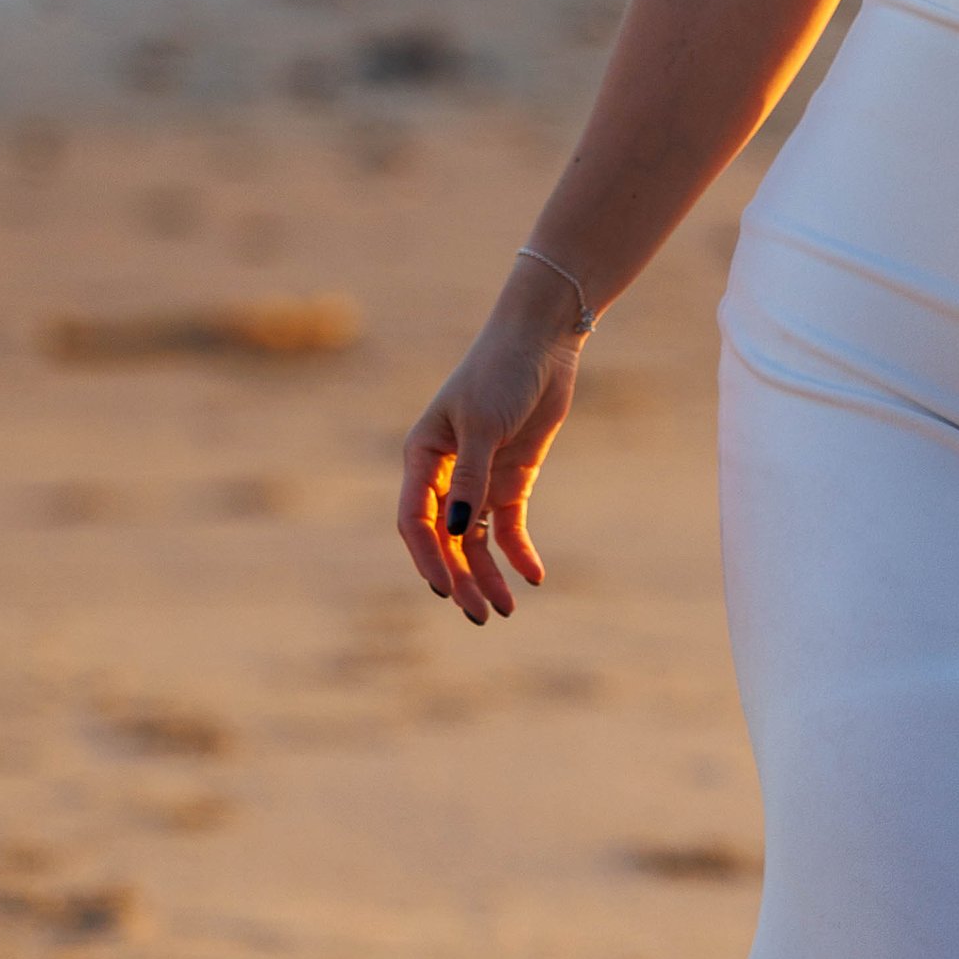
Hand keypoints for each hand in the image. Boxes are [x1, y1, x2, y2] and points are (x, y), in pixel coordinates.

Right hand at [396, 266, 585, 626]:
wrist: (542, 342)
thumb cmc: (501, 372)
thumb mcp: (484, 424)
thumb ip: (472, 478)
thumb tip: (459, 533)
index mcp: (422, 457)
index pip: (416, 520)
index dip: (429, 558)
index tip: (447, 590)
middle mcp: (445, 473)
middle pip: (446, 540)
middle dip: (461, 579)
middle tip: (483, 616)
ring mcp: (479, 477)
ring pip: (475, 540)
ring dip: (487, 575)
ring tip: (505, 610)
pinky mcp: (512, 477)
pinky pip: (509, 525)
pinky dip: (518, 552)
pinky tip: (533, 576)